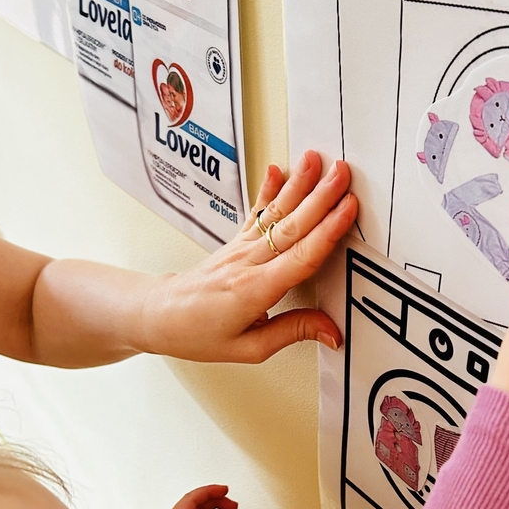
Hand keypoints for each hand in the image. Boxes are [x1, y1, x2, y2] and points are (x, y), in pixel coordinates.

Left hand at [140, 152, 357, 362]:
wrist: (161, 316)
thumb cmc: (199, 334)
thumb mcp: (249, 349)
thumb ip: (293, 332)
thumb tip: (332, 332)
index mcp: (255, 290)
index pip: (301, 256)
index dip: (328, 230)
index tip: (348, 208)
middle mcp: (249, 262)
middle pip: (292, 226)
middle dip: (321, 196)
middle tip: (343, 173)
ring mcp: (241, 248)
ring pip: (276, 213)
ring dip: (299, 184)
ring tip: (316, 160)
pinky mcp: (235, 243)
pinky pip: (256, 214)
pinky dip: (268, 190)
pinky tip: (277, 170)